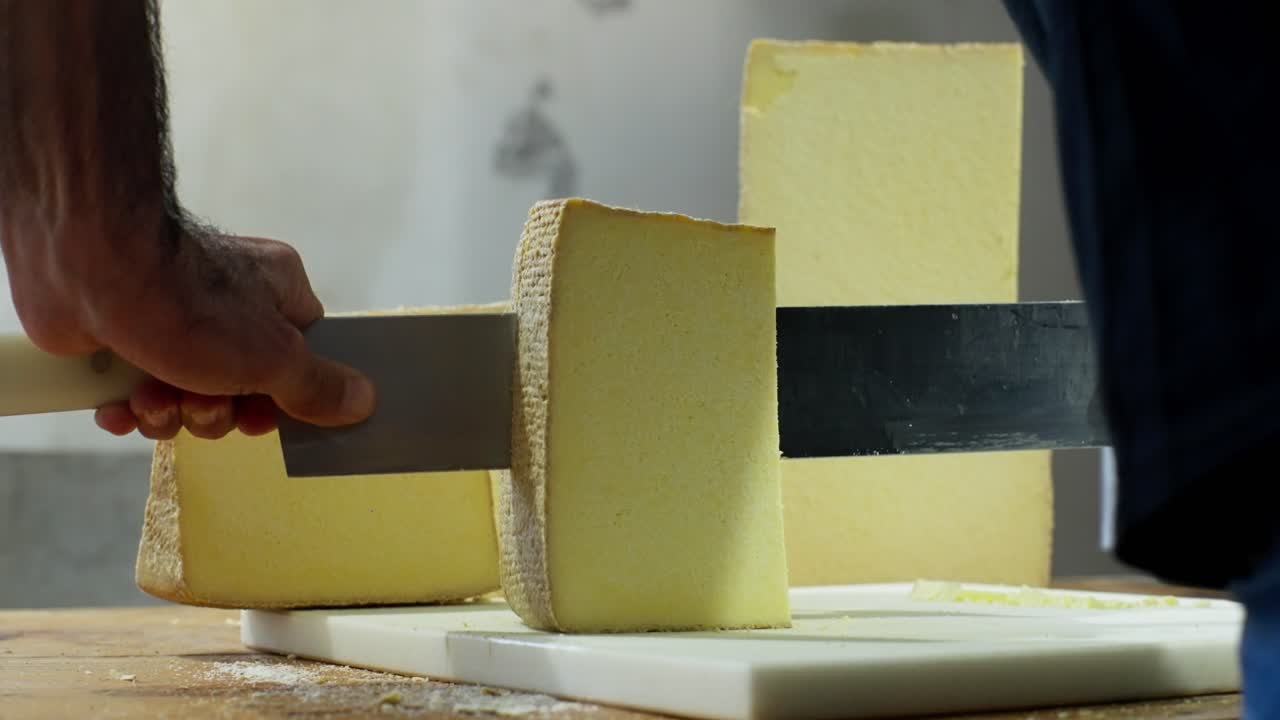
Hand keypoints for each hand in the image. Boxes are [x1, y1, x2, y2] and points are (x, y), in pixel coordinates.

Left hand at [5, 218, 375, 439]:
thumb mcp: (273, 357)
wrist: (83, 267)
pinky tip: (121, 403)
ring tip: (153, 397)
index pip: (303, 357)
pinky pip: (138, 396)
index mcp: (276, 293)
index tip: (266, 414)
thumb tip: (365, 402)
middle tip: (201, 402)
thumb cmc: (189, 302)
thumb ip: (318, 386)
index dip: (286, 397)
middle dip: (217, 412)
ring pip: (188, 399)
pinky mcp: (122, 341)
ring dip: (170, 413)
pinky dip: (130, 408)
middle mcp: (228, 305)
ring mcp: (171, 323)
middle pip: (243, 390)